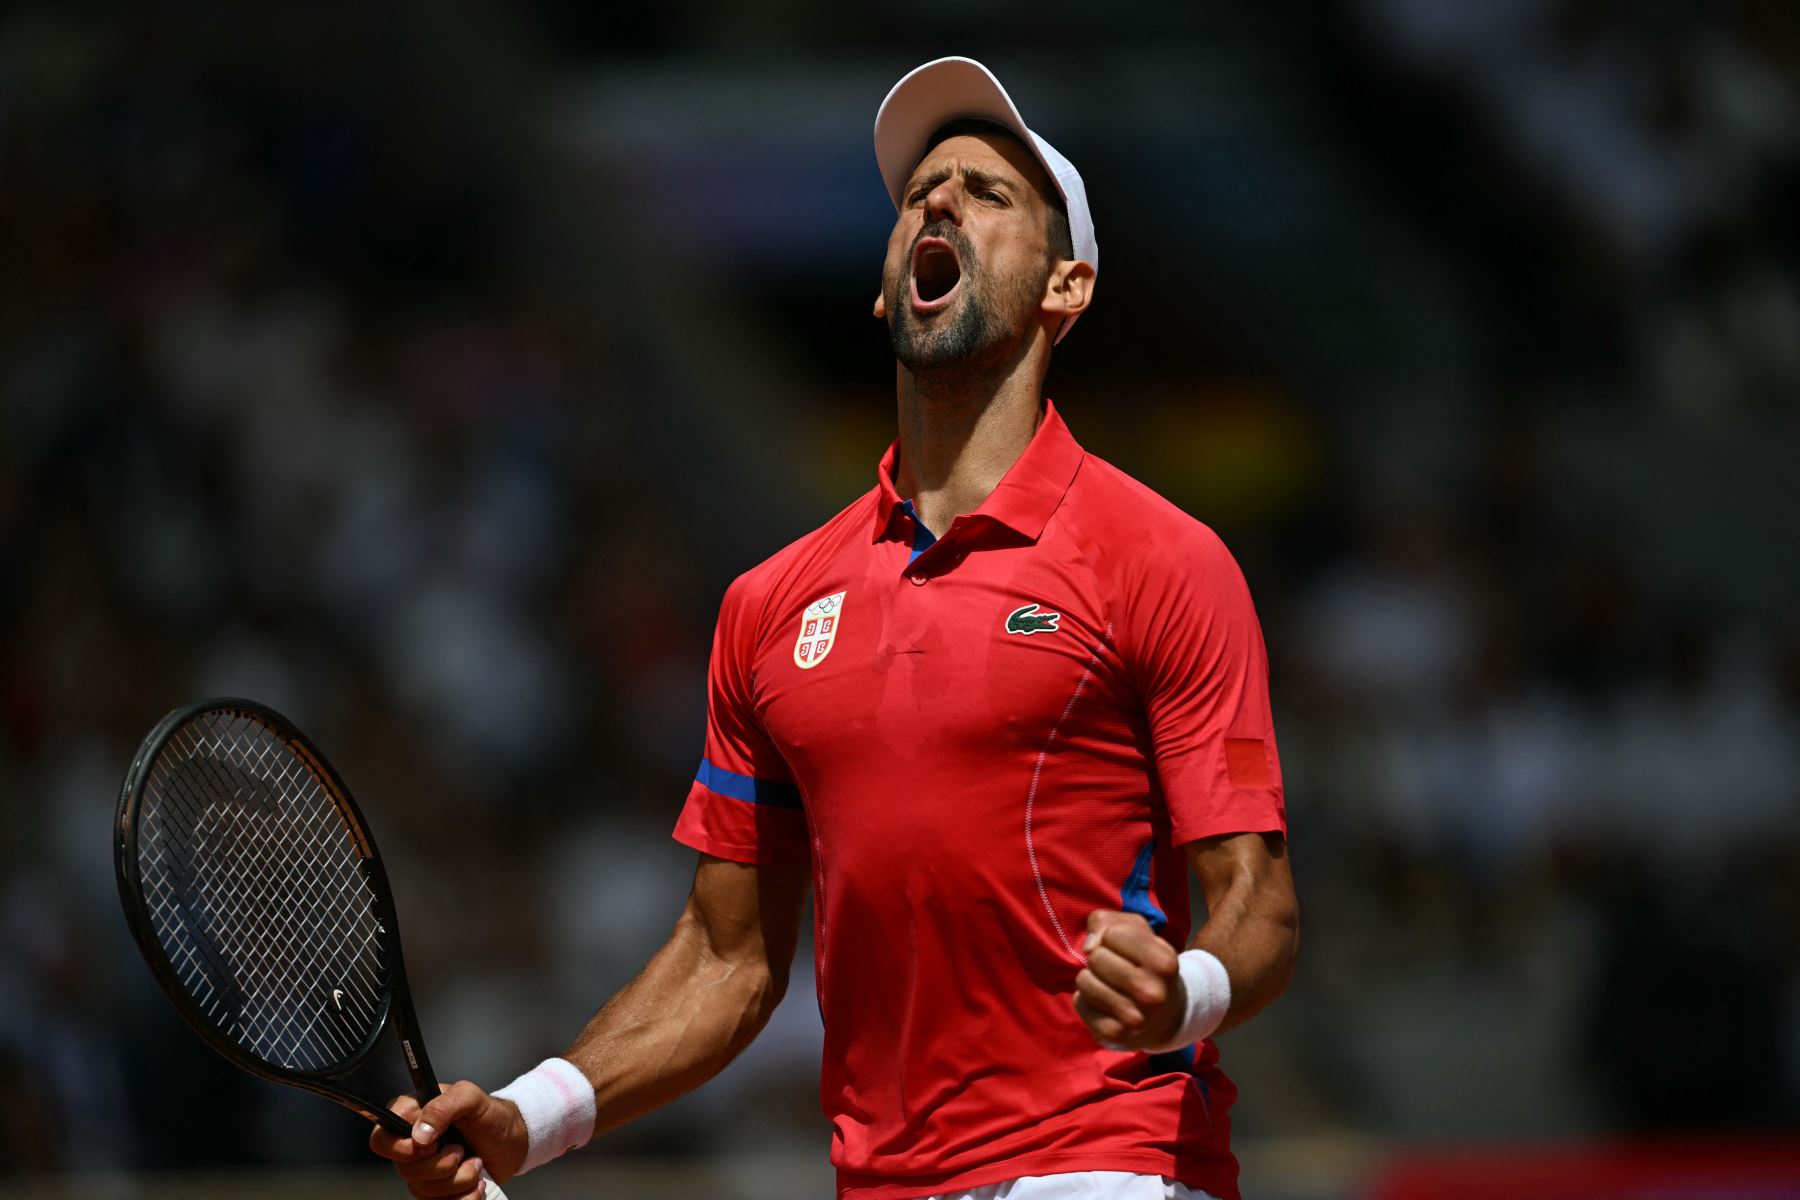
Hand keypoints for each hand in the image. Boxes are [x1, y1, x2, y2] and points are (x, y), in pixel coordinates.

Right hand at [369, 1081, 527, 1198]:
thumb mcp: (470, 1097)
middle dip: (440, 1166)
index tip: (430, 1144)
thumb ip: (443, 1106)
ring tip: (476, 1164)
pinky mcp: (436, 1191)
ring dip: (458, 1181)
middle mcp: (411, 1146)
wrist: (512, 1140)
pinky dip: (464, 1198)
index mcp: (411, 1116)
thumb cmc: (489, 1114)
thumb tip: (418, 1134)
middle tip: (462, 1151)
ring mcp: (422, 1171)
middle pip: (405, 1170)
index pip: (381, 1139)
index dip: (401, 1148)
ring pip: (423, 1191)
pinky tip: (477, 1184)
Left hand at [1073, 910, 1183, 1049]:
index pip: (1113, 933)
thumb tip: (1088, 946)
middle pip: (1096, 957)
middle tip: (1115, 969)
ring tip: (1109, 986)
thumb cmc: (1146, 966)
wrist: (1167, 1017)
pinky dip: (1085, 999)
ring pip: (1084, 980)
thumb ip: (1108, 922)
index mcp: (1164, 963)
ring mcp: (1134, 1018)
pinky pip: (1079, 1003)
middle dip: (1099, 958)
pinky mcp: (1114, 1035)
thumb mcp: (1139, 934)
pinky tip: (1104, 1004)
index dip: (1110, 936)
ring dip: (1090, 978)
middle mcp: (1152, 993)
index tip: (1123, 949)